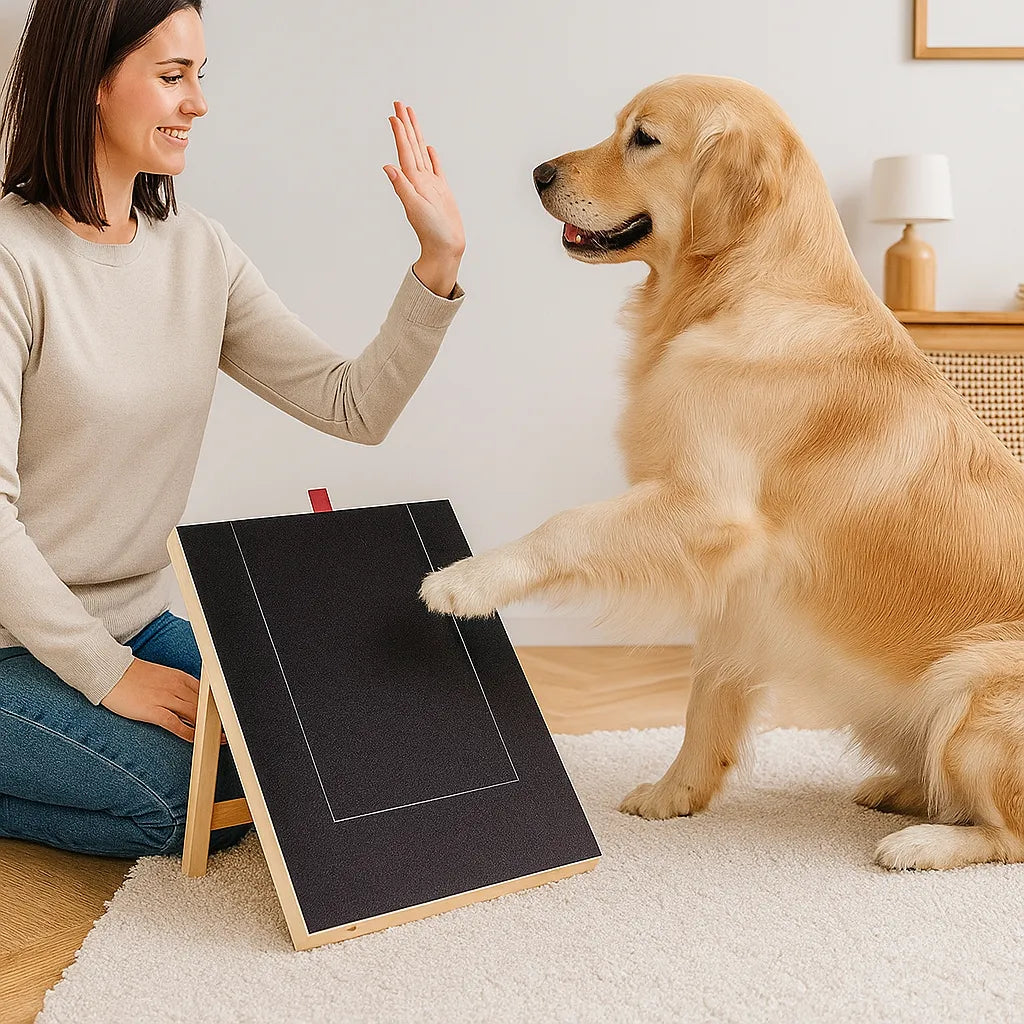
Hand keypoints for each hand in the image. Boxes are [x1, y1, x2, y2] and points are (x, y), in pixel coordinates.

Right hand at [101, 657, 225, 744]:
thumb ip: (178, 685)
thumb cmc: (133, 675)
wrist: (109, 671)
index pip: (208, 692)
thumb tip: (190, 697)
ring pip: (195, 715)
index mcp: (181, 677)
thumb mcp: (163, 675)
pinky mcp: (152, 711)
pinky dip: (188, 733)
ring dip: (209, 728)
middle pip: (205, 705)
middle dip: (219, 719)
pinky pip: (175, 724)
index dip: (219, 706)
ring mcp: (165, 699)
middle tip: (230, 731)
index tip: (228, 716)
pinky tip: (196, 741)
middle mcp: (177, 687)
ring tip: (219, 739)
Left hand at [383, 100, 464, 296]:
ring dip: (416, 135)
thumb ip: (401, 186)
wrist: (445, 247)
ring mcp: (430, 184)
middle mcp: (419, 180)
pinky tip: (429, 148)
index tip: (394, 114)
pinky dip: (432, 157)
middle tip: (399, 104)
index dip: (399, 133)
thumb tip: (387, 167)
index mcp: (413, 181)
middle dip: (406, 125)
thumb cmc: (431, 232)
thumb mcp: (415, 208)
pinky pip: (436, 169)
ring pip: (422, 152)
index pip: (405, 151)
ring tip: (411, 117)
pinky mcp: (441, 191)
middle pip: (412, 146)